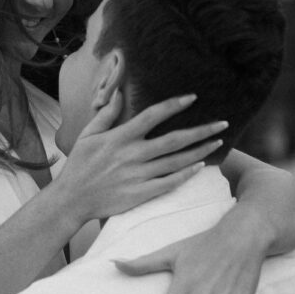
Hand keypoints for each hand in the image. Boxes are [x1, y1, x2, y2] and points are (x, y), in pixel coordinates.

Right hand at [56, 92, 227, 222]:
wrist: (72, 199)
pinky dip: (186, 174)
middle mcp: (132, 155)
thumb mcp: (87, 135)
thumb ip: (106, 115)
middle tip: (222, 123)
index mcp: (120, 137)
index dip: (174, 105)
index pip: (153, 116)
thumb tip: (119, 94)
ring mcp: (138, 175)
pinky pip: (169, 183)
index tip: (193, 98)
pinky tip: (200, 166)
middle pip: (174, 139)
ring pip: (177, 161)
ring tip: (218, 142)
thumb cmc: (79, 165)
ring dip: (200, 151)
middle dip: (201, 130)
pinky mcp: (141, 194)